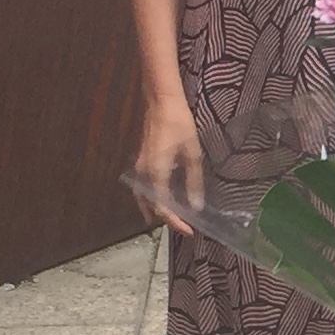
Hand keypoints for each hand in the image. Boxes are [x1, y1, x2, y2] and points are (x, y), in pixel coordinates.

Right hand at [128, 97, 204, 226]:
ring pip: (142, 198)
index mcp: (156, 173)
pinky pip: (142, 188)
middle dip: (166, 219)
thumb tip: (195, 206)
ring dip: (154, 211)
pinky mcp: (141, 162)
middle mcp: (143, 174)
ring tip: (170, 221)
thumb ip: (193, 182)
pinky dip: (150, 200)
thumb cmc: (179, 125)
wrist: (161, 103)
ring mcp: (139, 168)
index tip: (189, 231)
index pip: (162, 207)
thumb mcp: (192, 154)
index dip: (175, 222)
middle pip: (150, 206)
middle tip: (183, 228)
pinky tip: (160, 201)